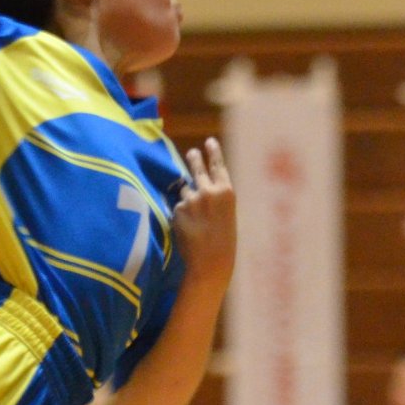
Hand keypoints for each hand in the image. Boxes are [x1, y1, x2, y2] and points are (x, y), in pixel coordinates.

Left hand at [174, 139, 235, 284]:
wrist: (210, 263)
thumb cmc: (224, 243)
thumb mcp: (227, 215)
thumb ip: (215, 198)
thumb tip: (197, 185)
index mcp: (227, 192)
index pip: (218, 165)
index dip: (213, 152)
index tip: (209, 141)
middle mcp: (208, 191)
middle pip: (197, 168)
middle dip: (194, 159)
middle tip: (192, 151)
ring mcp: (191, 199)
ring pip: (185, 192)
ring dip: (187, 199)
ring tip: (196, 219)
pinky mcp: (177, 210)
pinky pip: (177, 208)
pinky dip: (180, 215)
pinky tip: (188, 229)